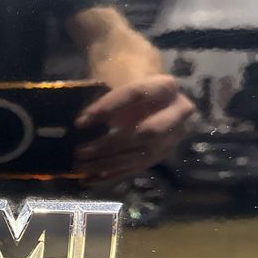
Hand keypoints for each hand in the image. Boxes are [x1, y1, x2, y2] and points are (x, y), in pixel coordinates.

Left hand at [74, 75, 194, 181]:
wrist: (148, 94)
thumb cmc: (127, 82)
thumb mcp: (117, 78)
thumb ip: (102, 92)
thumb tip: (81, 121)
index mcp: (165, 87)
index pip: (136, 94)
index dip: (107, 108)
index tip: (80, 122)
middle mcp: (177, 113)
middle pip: (146, 132)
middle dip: (110, 144)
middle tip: (80, 151)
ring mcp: (173, 137)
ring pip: (141, 155)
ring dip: (109, 164)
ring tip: (81, 167)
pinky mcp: (162, 154)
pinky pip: (137, 167)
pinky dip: (112, 174)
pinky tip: (90, 179)